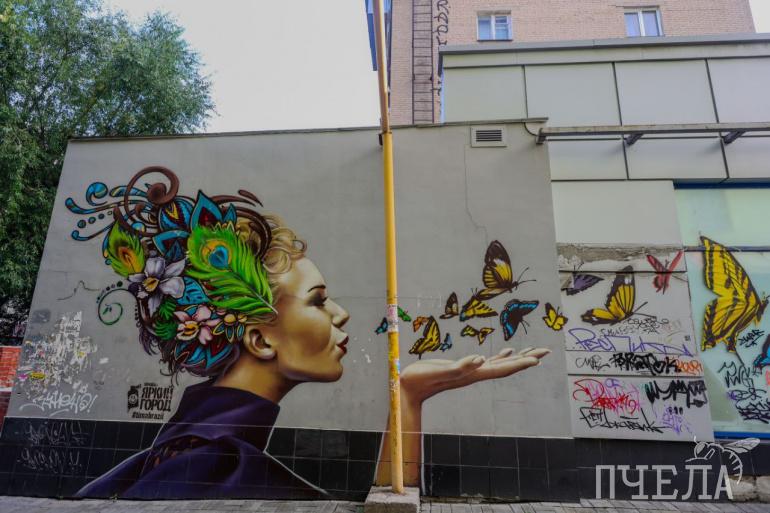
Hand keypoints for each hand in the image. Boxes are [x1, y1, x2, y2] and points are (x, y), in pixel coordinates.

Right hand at [400, 347, 550, 404]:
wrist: (409, 388)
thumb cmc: (421, 378)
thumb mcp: (440, 371)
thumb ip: (461, 367)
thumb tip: (481, 359)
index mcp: (473, 374)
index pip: (502, 369)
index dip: (520, 363)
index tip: (538, 359)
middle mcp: (476, 374)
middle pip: (507, 367)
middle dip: (527, 359)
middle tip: (546, 351)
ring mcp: (471, 372)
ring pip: (501, 364)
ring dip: (518, 359)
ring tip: (533, 353)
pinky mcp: (464, 368)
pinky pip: (489, 362)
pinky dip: (500, 356)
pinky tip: (506, 352)